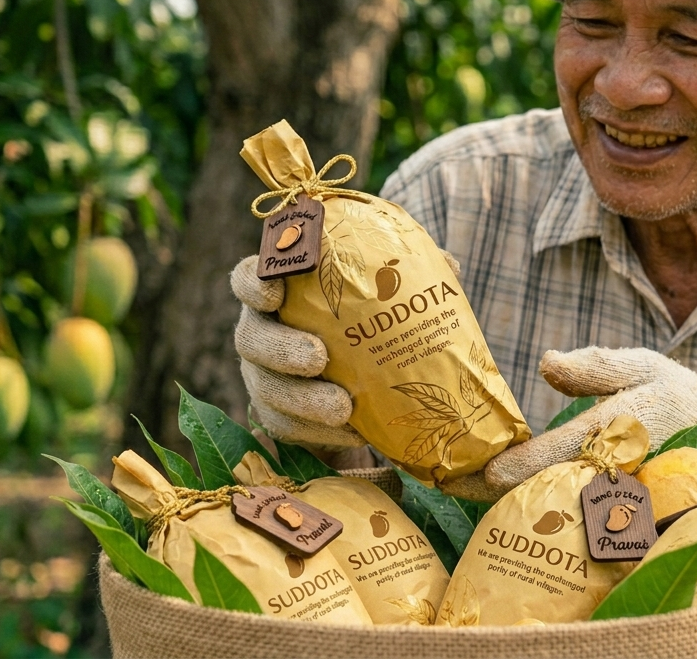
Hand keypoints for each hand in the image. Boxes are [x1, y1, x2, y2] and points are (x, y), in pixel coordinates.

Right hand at [230, 250, 462, 450]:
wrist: (363, 378)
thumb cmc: (366, 319)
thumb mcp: (384, 291)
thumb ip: (406, 272)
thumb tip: (448, 264)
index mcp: (280, 291)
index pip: (249, 278)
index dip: (253, 284)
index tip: (275, 292)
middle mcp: (262, 331)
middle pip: (251, 338)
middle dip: (282, 349)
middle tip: (318, 358)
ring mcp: (263, 377)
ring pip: (267, 389)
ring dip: (304, 400)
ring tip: (343, 408)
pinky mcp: (278, 416)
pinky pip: (288, 428)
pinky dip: (319, 433)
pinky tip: (354, 432)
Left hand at [441, 346, 696, 501]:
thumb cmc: (680, 400)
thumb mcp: (646, 367)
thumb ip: (596, 367)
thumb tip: (545, 363)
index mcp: (621, 429)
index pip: (563, 451)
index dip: (520, 465)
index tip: (483, 472)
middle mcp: (620, 470)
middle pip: (550, 490)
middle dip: (497, 490)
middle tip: (445, 481)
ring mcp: (624, 501)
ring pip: (560, 512)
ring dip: (510, 503)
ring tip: (459, 488)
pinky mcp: (626, 518)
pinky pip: (578, 524)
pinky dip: (540, 515)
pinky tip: (503, 504)